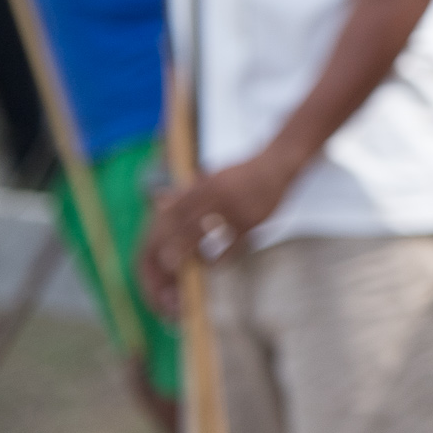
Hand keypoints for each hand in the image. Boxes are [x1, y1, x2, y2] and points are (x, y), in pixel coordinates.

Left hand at [137, 147, 298, 310]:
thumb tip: (159, 199)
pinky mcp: (250, 221)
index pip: (176, 209)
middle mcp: (217, 195)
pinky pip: (232, 244)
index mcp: (205, 184)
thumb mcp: (213, 176)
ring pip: (206, 233)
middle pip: (186, 222)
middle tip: (162, 262)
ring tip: (179, 266)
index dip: (163, 228)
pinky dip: (220, 257)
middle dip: (172, 242)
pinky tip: (212, 265)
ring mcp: (234, 208)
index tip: (156, 244)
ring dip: (190, 250)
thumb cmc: (242, 174)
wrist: (277, 166)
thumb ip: (188, 190)